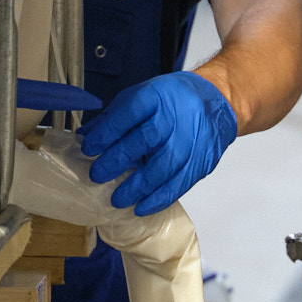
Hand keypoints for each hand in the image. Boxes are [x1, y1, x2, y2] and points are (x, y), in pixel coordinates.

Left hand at [78, 72, 236, 215]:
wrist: (216, 99)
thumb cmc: (172, 99)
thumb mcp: (142, 95)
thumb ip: (114, 116)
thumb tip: (85, 136)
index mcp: (156, 96)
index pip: (128, 113)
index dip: (106, 132)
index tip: (88, 148)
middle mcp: (175, 117)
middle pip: (144, 140)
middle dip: (117, 160)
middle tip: (97, 175)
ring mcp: (190, 140)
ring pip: (163, 167)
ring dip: (137, 187)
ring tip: (117, 199)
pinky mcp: (201, 161)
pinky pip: (179, 184)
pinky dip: (159, 199)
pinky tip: (142, 207)